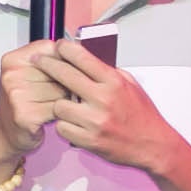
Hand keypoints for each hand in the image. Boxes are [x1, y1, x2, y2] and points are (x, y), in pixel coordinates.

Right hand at [0, 40, 66, 180]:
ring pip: (63, 91)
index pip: (56, 50)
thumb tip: (82, 56)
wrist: (5, 133)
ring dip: (64, 100)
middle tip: (51, 93)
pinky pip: (60, 108)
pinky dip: (61, 114)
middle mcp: (12, 75)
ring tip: (49, 104)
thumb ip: (52, 60)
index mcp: (14, 59)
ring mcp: (17, 94)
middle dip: (64, 83)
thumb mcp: (30, 73)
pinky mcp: (25, 114)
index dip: (67, 63)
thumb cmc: (22, 102)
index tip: (63, 72)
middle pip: (61, 71)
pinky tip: (49, 116)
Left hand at [33, 39, 184, 174]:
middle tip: (38, 61)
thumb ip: (107, 72)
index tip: (57, 46)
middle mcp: (103, 99)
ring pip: (58, 105)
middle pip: (64, 75)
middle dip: (47, 65)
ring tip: (71, 107)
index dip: (65, 49)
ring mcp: (94, 120)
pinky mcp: (88, 139)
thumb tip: (84, 58)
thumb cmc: (141, 114)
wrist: (152, 144)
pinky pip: (62, 127)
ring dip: (61, 105)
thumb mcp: (129, 85)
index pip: (82, 57)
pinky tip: (75, 124)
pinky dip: (65, 126)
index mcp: (113, 82)